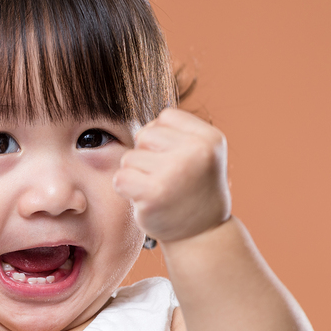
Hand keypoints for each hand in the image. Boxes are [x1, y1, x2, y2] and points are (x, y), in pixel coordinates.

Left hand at [113, 108, 230, 243]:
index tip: (175, 160)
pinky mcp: (154, 194)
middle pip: (144, 135)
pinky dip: (127, 189)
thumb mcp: (200, 153)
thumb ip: (176, 132)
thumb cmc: (193, 190)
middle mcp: (195, 152)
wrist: (202, 235)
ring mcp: (175, 173)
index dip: (161, 138)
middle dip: (146, 156)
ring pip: (129, 157)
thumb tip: (129, 95)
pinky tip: (146, 200)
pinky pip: (121, 178)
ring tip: (158, 190)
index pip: (165, 117)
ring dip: (136, 175)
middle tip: (166, 179)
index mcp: (209, 138)